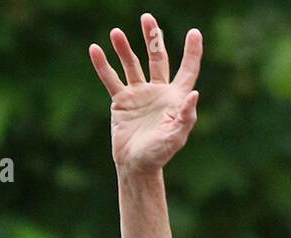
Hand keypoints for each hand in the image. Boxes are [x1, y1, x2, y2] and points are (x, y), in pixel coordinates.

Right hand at [88, 13, 201, 174]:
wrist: (135, 166)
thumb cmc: (159, 154)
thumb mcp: (175, 137)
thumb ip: (186, 117)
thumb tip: (194, 94)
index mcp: (176, 98)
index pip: (187, 70)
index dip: (192, 52)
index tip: (195, 32)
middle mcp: (158, 91)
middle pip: (157, 58)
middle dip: (153, 38)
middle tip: (147, 18)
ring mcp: (139, 94)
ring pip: (132, 64)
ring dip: (124, 48)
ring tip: (116, 33)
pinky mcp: (121, 101)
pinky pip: (111, 79)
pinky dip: (103, 65)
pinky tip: (96, 49)